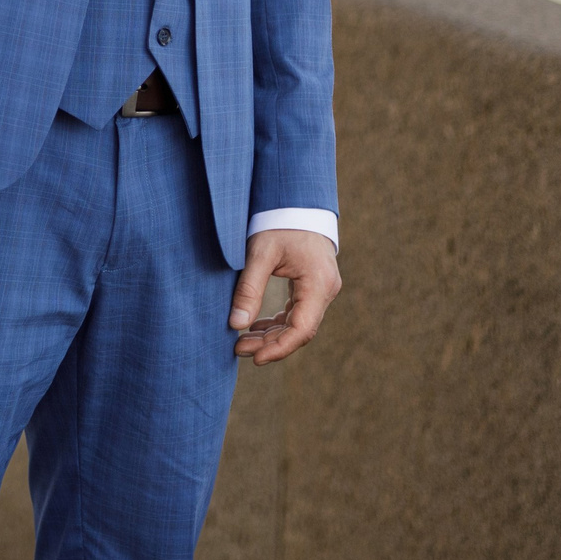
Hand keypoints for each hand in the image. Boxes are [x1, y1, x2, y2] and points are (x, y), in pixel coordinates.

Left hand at [230, 229, 339, 365]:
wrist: (295, 202)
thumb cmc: (279, 223)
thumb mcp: (260, 253)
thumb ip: (249, 289)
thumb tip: (235, 325)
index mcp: (318, 283)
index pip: (302, 329)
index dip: (279, 348)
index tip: (255, 358)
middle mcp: (325, 290)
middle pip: (300, 330)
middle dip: (270, 344)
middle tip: (239, 349)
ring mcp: (321, 289)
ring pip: (298, 324)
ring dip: (272, 335)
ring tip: (242, 342)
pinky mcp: (313, 287)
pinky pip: (297, 313)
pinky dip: (277, 323)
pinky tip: (255, 327)